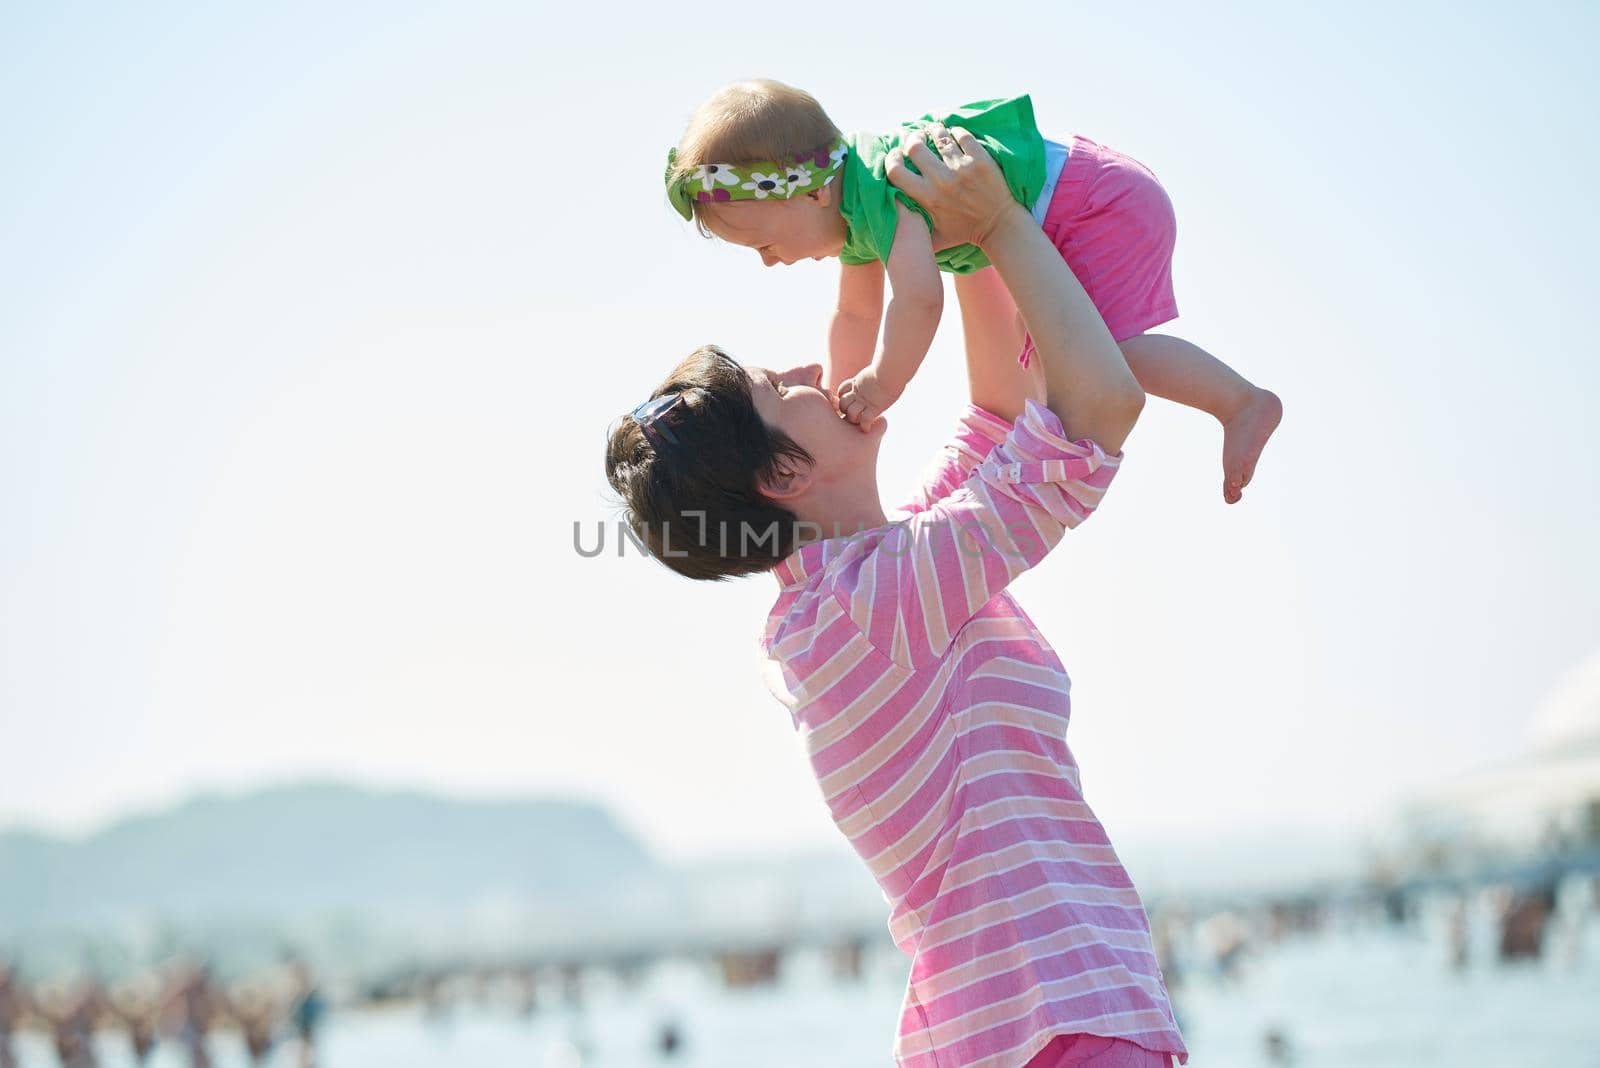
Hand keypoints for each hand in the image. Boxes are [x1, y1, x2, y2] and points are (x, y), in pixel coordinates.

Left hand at [835, 363, 901, 429]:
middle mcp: (858, 393)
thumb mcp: (879, 368)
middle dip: (846, 409)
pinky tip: (868, 428)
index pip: (842, 390)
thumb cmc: (890, 367)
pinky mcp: (874, 408)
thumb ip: (874, 371)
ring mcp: (865, 402)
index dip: (843, 395)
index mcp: (857, 382)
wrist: (891, 371)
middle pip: (843, 404)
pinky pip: (865, 421)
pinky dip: (865, 426)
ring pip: (851, 414)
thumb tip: (885, 361)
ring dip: (854, 418)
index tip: (850, 399)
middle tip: (853, 413)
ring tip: (860, 420)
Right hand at [885, 124, 1016, 249]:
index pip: (896, 171)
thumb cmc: (964, 233)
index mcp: (927, 198)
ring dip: (934, 131)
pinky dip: (956, 132)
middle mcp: (942, 181)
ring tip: (934, 131)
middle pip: (915, 147)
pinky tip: (954, 135)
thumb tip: (891, 218)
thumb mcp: (933, 238)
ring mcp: (962, 168)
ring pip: (939, 136)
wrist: (999, 226)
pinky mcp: (981, 160)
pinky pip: (962, 135)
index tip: (897, 155)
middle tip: (917, 138)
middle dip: (913, 139)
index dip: (891, 158)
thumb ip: (912, 228)